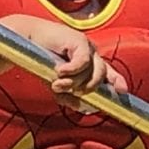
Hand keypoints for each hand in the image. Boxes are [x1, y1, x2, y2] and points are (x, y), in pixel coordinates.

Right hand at [0, 13, 115, 98]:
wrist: (26, 40)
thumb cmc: (41, 60)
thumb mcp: (57, 84)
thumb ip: (70, 97)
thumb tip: (85, 108)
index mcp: (88, 63)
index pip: (107, 73)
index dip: (116, 81)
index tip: (123, 91)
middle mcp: (90, 54)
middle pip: (100, 77)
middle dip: (86, 89)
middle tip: (66, 89)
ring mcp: (86, 47)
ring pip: (90, 73)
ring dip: (73, 82)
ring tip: (57, 81)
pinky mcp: (79, 41)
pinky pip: (82, 63)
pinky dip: (70, 71)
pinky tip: (59, 70)